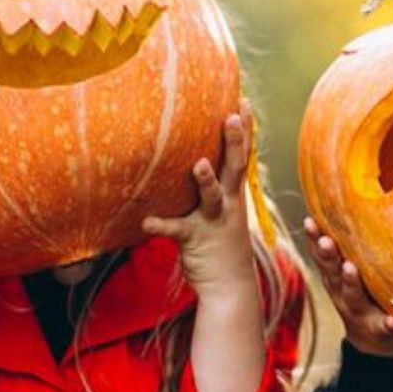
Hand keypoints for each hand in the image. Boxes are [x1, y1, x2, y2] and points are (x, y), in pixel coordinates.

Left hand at [141, 101, 257, 302]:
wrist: (230, 288)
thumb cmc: (221, 247)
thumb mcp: (223, 214)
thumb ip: (212, 189)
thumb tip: (196, 160)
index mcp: (235, 195)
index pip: (243, 156)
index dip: (246, 130)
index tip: (244, 102)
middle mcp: (228, 204)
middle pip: (234, 167)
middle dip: (234, 141)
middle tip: (232, 115)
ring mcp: (213, 221)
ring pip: (212, 197)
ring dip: (206, 180)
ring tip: (199, 164)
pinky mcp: (195, 240)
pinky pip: (177, 230)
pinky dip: (162, 224)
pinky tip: (146, 220)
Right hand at [304, 216, 392, 358]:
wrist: (372, 341)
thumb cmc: (362, 294)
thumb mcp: (349, 271)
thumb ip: (348, 246)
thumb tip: (344, 200)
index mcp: (335, 276)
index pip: (322, 254)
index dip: (314, 238)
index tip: (309, 221)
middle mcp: (342, 293)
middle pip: (332, 273)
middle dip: (328, 256)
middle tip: (326, 241)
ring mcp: (359, 312)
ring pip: (352, 296)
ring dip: (350, 283)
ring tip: (351, 269)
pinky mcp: (379, 330)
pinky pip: (383, 327)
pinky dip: (387, 324)